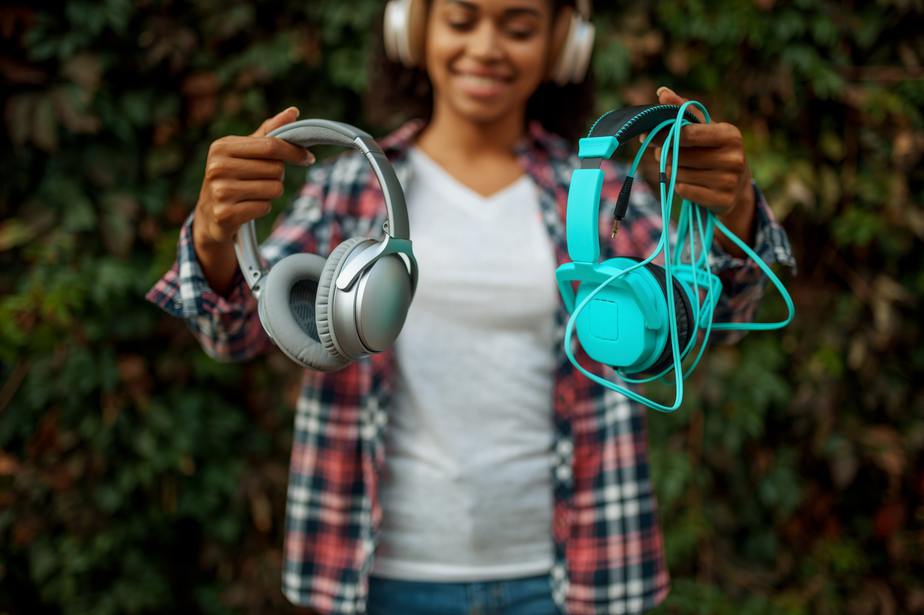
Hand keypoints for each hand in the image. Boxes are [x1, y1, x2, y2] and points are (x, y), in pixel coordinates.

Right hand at [193, 107, 313, 249]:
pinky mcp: (225, 214)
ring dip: (271, 193)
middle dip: (277, 176)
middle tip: (261, 180)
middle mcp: (218, 167)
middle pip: (276, 169)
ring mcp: (219, 191)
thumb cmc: (233, 177)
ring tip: (253, 193)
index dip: (294, 151)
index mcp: (222, 147)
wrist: (209, 214)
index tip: (308, 157)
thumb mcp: (245, 151)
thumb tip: (294, 111)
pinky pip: (265, 207)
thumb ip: (269, 132)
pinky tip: (247, 206)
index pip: (271, 145)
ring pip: (274, 189)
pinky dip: (262, 208)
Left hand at [642, 87, 755, 248]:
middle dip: (665, 154)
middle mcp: (734, 157)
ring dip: (672, 172)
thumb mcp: (704, 129)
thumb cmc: (714, 151)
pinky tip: (687, 183)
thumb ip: (683, 110)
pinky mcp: (724, 201)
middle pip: (680, 156)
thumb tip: (661, 92)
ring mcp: (731, 181)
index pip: (689, 133)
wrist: (737, 187)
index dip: (665, 134)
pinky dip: (680, 187)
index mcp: (730, 134)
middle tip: (663, 154)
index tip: (648, 133)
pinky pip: (685, 191)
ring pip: (680, 174)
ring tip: (680, 168)